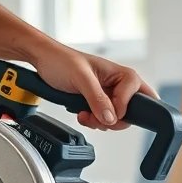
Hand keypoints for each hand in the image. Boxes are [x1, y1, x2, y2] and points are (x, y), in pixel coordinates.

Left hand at [29, 42, 157, 130]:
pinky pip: (102, 118)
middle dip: (112, 119)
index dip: (124, 108)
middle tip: (95, 116)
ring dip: (99, 121)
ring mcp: (106, 94)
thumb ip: (97, 99)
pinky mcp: (95, 102)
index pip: (138, 97)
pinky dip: (92, 121)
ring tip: (84, 114)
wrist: (43, 61)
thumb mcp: (81, 79)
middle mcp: (117, 84)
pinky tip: (81, 114)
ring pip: (115, 118)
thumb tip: (111, 118)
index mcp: (121, 73)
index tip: (108, 112)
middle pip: (130, 111)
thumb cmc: (62, 60)